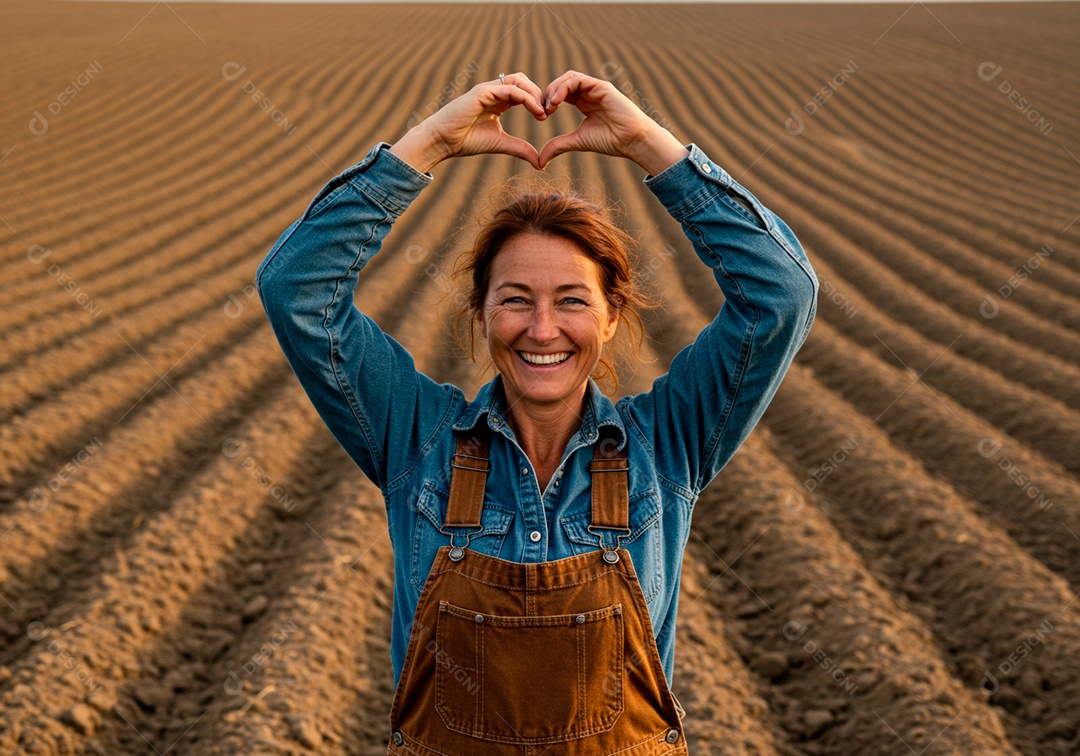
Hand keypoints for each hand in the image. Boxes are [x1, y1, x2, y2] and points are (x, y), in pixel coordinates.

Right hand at [390, 72, 546, 171]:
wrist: (442, 141)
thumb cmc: (465, 141)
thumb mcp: (500, 144)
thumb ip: (520, 148)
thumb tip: (539, 162)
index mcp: (498, 101)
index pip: (523, 92)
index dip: (537, 101)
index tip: (547, 116)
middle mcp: (493, 92)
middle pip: (523, 81)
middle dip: (539, 94)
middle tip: (549, 112)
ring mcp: (487, 90)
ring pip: (518, 80)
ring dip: (534, 94)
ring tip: (543, 112)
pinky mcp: (482, 92)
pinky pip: (510, 89)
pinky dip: (526, 98)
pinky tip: (536, 111)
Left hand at [537, 70, 687, 173]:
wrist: (631, 140)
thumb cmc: (610, 141)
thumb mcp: (577, 141)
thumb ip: (558, 146)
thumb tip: (539, 161)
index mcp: (583, 102)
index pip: (560, 93)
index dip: (548, 101)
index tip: (542, 116)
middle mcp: (589, 92)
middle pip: (562, 82)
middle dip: (548, 94)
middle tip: (543, 111)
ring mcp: (595, 87)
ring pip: (568, 78)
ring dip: (554, 89)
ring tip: (549, 106)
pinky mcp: (601, 86)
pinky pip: (577, 79)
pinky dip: (563, 88)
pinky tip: (557, 102)